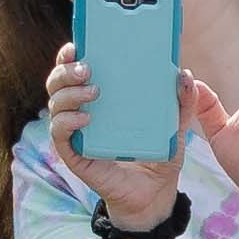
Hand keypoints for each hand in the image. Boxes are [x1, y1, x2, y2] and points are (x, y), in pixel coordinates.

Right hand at [39, 41, 183, 219]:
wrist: (155, 194)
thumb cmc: (158, 155)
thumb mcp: (174, 126)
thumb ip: (182, 102)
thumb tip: (184, 74)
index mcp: (100, 97)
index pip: (74, 68)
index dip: (69, 54)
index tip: (78, 44)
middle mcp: (81, 110)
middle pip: (57, 81)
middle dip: (66, 70)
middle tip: (88, 69)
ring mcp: (76, 133)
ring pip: (54, 104)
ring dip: (68, 93)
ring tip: (94, 93)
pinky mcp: (75, 155)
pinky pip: (59, 134)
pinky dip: (67, 122)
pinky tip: (85, 119)